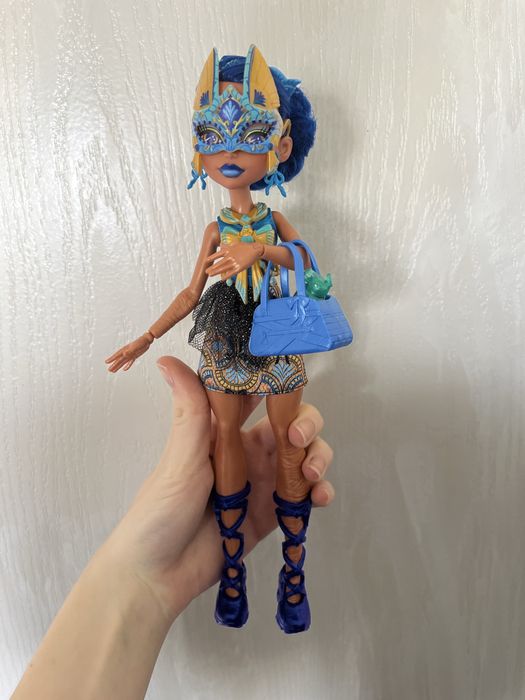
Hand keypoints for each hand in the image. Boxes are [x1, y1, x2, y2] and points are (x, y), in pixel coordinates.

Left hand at [104, 356, 334, 621]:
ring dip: (318, 457)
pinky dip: (319, 492)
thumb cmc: (160, 510)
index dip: (276, 386)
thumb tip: (168, 359)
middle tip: (297, 439)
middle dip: (305, 425)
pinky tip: (319, 498)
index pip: (256, 398)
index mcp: (222, 432)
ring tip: (313, 474)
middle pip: (290, 425)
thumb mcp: (180, 458)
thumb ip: (190, 411)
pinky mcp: (272, 514)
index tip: (290, 380)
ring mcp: (261, 483)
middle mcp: (246, 452)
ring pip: (303, 457)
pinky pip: (304, 496)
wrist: (158, 575)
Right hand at [105, 334, 151, 372]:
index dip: (112, 358)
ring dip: (118, 366)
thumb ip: (130, 351)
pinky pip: (130, 362)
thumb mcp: (136, 346)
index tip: (106, 362)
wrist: (147, 340)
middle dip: (114, 365)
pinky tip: (124, 369)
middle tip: (109, 370)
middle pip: (119, 360)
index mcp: (125, 349)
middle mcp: (127, 352)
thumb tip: (124, 354)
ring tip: (113, 371)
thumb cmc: (141, 342)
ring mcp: (130, 354)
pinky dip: (127, 366)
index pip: (117, 355)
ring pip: (123, 362)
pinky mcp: (135, 356)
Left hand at [205, 242, 261, 279]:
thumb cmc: (246, 247)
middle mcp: (230, 256)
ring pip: (223, 268)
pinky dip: (226, 276)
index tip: (206, 261)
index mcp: (228, 250)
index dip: (211, 257)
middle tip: (206, 271)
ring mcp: (234, 262)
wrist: (255, 249)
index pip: (218, 254)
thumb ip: (227, 245)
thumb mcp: (235, 244)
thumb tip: (221, 245)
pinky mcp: (240, 267)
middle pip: (219, 263)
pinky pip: (231, 273)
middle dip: (212, 268)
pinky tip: (222, 279)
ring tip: (210, 275)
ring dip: (216, 272)